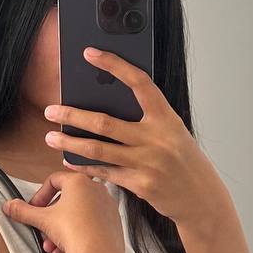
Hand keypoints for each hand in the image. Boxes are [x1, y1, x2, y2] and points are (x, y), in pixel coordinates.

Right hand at [1, 167, 124, 252]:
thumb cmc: (73, 231)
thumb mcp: (42, 220)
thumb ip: (23, 211)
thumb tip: (8, 206)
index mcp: (79, 182)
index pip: (53, 180)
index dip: (39, 195)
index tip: (32, 210)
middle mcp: (97, 190)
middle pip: (66, 199)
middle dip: (50, 217)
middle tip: (41, 229)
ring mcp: (108, 207)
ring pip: (78, 214)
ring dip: (60, 229)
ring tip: (51, 245)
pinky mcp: (114, 224)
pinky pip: (91, 225)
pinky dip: (77, 235)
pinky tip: (66, 250)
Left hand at [42, 47, 226, 227]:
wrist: (201, 198)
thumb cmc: (184, 161)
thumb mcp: (171, 132)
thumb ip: (146, 119)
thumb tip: (107, 104)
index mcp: (166, 118)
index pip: (139, 82)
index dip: (114, 65)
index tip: (90, 53)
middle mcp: (156, 138)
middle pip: (105, 122)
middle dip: (72, 115)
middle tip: (51, 110)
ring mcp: (147, 163)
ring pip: (98, 149)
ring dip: (69, 143)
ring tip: (50, 137)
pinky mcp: (140, 184)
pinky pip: (104, 172)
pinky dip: (84, 167)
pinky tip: (69, 161)